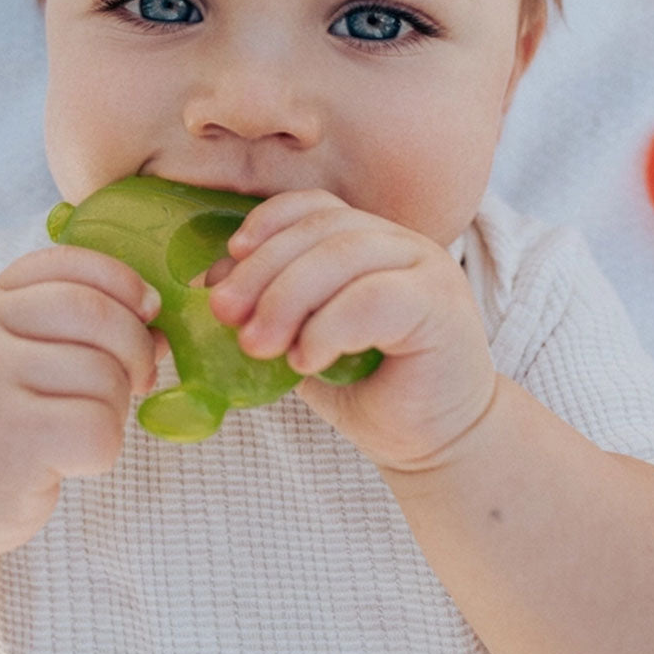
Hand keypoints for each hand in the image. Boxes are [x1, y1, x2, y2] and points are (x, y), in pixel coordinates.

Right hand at [0, 246, 161, 572]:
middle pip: (96, 313)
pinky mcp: (11, 442)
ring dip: (116, 407)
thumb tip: (159, 330)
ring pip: (105, 375)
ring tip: (83, 427)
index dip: (122, 281)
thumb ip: (83, 331)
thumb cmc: (0, 425)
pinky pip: (99, 428)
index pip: (66, 263)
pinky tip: (72, 459)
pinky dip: (103, 449)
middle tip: (139, 379)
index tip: (148, 309)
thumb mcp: (24, 359)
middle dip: (135, 347)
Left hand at [207, 190, 495, 472]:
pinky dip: (328, 327)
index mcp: (373, 242)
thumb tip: (212, 283)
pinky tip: (305, 360)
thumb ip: (273, 308)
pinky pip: (373, 298)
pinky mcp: (441, 305)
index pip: (317, 207)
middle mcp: (403, 244)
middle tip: (224, 313)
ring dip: (287, 298)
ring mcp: (428, 268)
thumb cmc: (372, 393)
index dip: (269, 223)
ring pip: (344, 256)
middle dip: (264, 269)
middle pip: (324, 229)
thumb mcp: (307, 341)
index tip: (230, 257)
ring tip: (257, 345)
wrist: (439, 447)